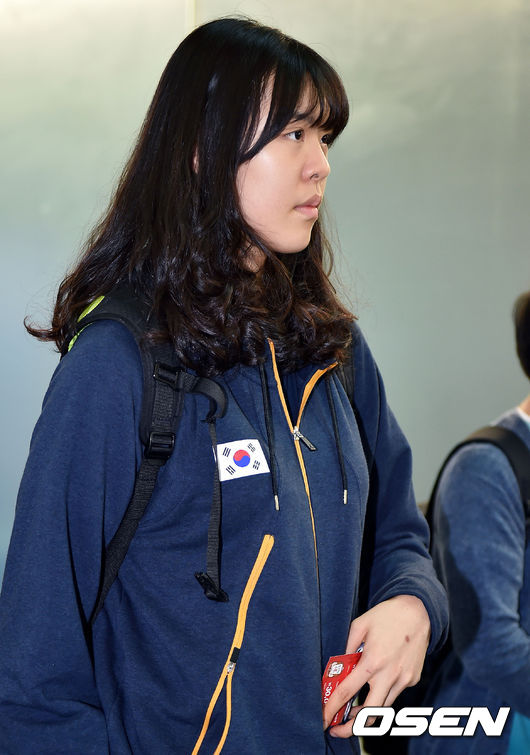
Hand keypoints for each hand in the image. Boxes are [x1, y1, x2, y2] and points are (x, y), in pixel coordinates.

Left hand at [323, 594, 430, 737]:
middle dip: (351, 728)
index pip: (347, 692)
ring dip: (367, 712)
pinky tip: (378, 682)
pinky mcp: (413, 679)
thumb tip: (339, 667)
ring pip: (383, 707)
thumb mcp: (359, 625)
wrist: (419, 611)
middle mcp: (390, 675)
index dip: (332, 708)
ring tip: (353, 711)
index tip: (322, 719)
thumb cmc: (387, 615)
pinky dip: (383, 693)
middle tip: (337, 729)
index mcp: (372, 661)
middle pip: (369, 714)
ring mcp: (404, 679)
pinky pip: (394, 692)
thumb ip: (347, 647)